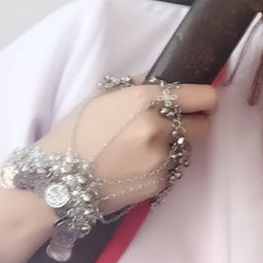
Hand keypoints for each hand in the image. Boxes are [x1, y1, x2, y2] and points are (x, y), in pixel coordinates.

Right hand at [35, 77, 216, 213]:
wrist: (56, 180)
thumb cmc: (77, 131)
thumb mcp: (106, 95)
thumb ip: (143, 84)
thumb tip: (173, 81)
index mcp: (147, 99)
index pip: (203, 96)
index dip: (206, 99)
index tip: (204, 102)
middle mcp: (159, 127)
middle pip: (204, 125)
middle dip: (195, 124)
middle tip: (177, 126)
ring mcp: (161, 157)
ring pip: (189, 148)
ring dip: (177, 146)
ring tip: (145, 149)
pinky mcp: (159, 182)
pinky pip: (173, 168)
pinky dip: (162, 166)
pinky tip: (137, 167)